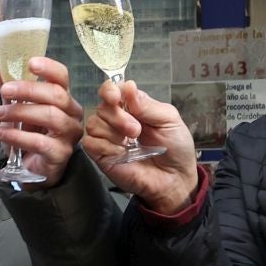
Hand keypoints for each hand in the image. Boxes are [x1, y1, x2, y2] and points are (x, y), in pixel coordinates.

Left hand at [0, 55, 85, 185]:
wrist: (32, 169)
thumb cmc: (30, 134)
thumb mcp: (17, 107)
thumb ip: (8, 84)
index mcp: (62, 97)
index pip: (62, 76)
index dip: (48, 67)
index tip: (30, 63)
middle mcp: (71, 113)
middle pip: (57, 94)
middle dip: (28, 90)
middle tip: (4, 90)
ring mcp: (69, 135)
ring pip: (51, 116)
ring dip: (20, 112)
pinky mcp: (60, 154)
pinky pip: (40, 142)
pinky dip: (17, 136)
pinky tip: (0, 133)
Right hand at [83, 80, 198, 210]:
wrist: (175, 178)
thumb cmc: (175, 147)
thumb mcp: (169, 120)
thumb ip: (148, 104)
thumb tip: (128, 86)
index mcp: (132, 106)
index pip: (111, 90)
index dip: (109, 90)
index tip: (115, 97)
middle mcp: (116, 119)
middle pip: (102, 107)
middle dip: (118, 117)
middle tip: (137, 130)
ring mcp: (107, 138)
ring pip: (93, 124)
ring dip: (113, 132)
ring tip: (131, 143)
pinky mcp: (101, 156)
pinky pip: (90, 143)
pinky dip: (106, 147)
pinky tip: (122, 154)